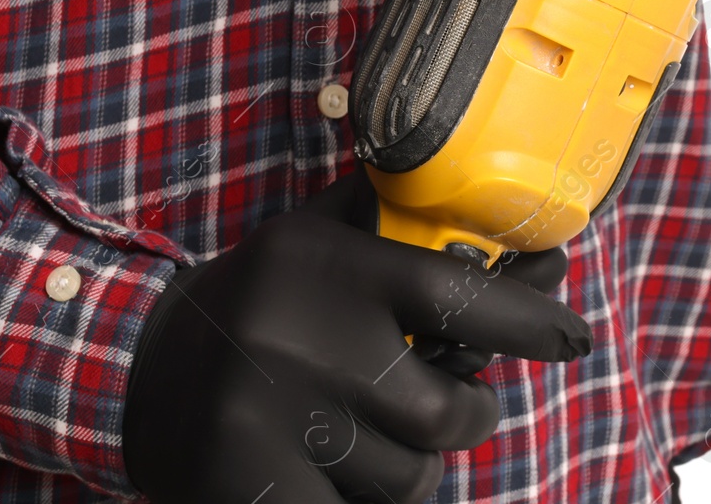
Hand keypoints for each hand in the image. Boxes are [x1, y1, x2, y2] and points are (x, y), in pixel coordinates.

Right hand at [122, 173, 589, 502]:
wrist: (138, 369)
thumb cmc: (259, 302)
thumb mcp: (315, 241)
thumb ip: (398, 231)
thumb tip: (523, 245)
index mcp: (327, 266)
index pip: (458, 292)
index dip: (528, 319)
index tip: (572, 335)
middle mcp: (301, 336)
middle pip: (443, 413)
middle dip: (466, 417)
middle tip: (453, 405)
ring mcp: (270, 419)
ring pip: (408, 480)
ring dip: (407, 470)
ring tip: (364, 439)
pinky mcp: (247, 486)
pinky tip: (333, 477)